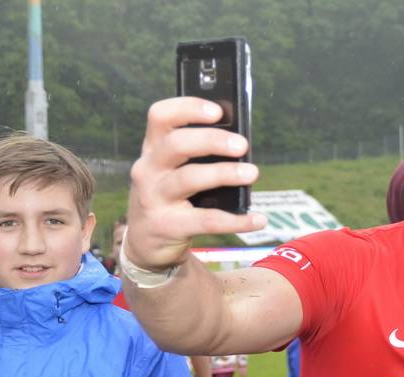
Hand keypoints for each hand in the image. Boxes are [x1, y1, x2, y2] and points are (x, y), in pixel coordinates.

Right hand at [123, 97, 265, 271]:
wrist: (144, 242)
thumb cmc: (169, 197)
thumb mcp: (172, 171)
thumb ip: (196, 155)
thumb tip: (239, 144)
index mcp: (152, 149)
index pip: (160, 116)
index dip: (188, 108)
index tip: (218, 110)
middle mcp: (148, 169)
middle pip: (176, 144)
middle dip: (212, 140)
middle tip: (242, 145)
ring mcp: (154, 197)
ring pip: (190, 178)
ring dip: (225, 173)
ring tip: (251, 173)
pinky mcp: (167, 225)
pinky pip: (207, 220)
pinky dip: (236, 220)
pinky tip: (258, 219)